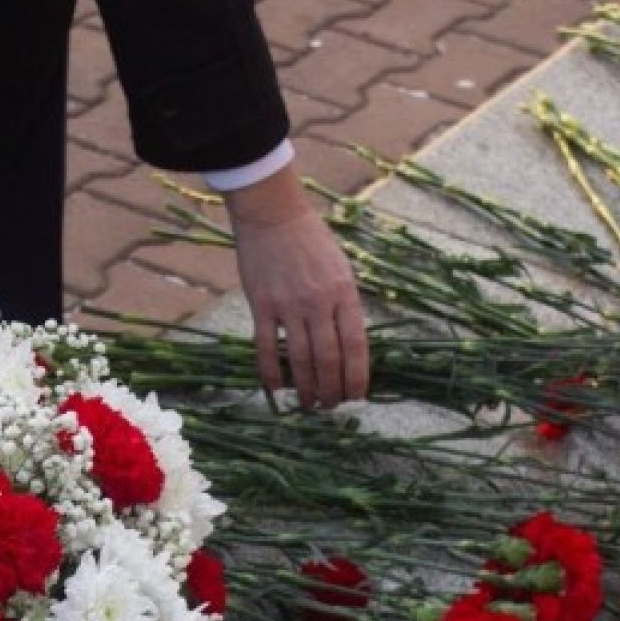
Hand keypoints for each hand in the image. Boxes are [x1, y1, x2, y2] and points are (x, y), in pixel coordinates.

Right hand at [223, 163, 370, 409]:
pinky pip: (267, 348)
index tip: (357, 396)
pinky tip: (277, 389)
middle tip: (331, 406)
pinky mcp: (261, 305)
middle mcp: (319, 302)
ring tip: (309, 404)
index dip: (357, 377)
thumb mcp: (341, 268)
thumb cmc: (311, 239)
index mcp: (344, 293)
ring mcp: (288, 305)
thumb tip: (348, 344)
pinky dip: (272, 372)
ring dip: (306, 388)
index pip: (355, 346)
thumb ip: (345, 304)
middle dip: (332, 390)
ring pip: (300, 359)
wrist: (273, 214)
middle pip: (328, 359)